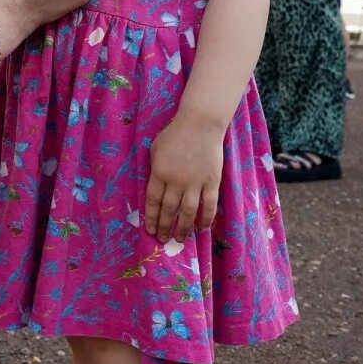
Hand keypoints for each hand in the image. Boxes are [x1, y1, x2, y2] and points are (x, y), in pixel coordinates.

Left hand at [144, 118, 223, 243]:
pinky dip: (206, 219)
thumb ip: (154, 169)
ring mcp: (195, 183)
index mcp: (159, 173)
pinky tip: (202, 229)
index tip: (150, 230)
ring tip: (180, 240)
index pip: (152, 201)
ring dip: (183, 228)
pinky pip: (209, 205)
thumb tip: (154, 188)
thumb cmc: (175, 134)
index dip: (151, 218)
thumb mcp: (155, 149)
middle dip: (164, 227)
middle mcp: (176, 181)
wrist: (201, 124)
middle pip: (168, 210)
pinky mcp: (212, 182)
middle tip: (162, 239)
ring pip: (188, 212)